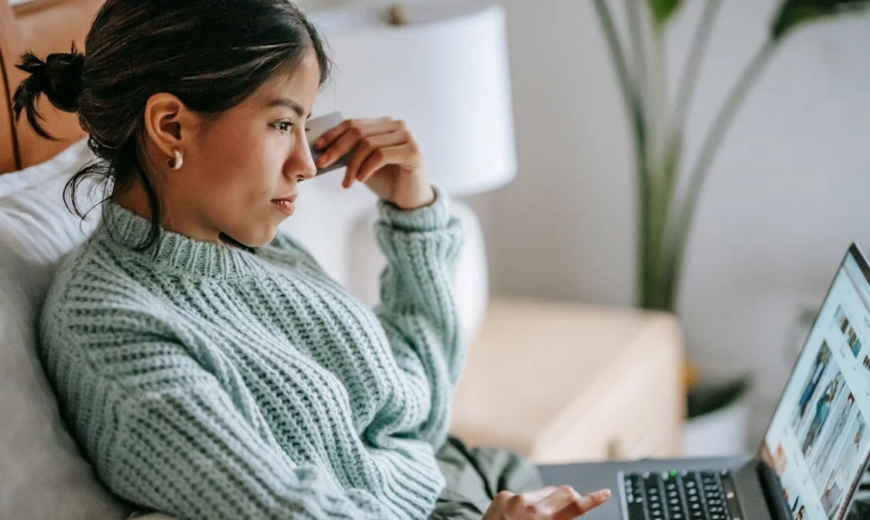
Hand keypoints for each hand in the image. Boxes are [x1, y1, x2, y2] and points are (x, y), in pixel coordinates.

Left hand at [313, 117, 434, 209]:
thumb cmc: (387, 180)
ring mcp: (406, 137)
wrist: (410, 199)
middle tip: (323, 164)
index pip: (353, 123)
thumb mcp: (363, 164)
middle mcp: (396, 126)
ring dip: (352, 165)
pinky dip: (367, 168)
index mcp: (383, 124)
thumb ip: (349, 153)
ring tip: (347, 182)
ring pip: (368, 144)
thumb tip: (322, 149)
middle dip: (337, 148)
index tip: (317, 147)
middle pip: (358, 131)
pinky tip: (361, 179)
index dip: (333, 134)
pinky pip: (381, 155)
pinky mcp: (412, 151)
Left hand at [481, 485, 610, 519]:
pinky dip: (527, 504)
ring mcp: (514, 498)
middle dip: (573, 498)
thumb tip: (571, 515)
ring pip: (544, 492)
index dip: (593, 499)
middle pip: (564, 491)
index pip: (574, 506)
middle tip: (572, 509)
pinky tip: (517, 518)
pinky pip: (524, 495)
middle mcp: (529, 506)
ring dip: (547, 503)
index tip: (605, 493)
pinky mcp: (502, 494)